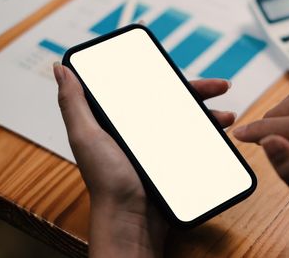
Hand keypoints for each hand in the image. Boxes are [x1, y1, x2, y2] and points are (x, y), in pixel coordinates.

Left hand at [53, 62, 234, 257]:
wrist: (132, 221)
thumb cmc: (106, 182)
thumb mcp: (86, 137)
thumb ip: (73, 104)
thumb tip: (61, 69)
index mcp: (121, 121)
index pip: (146, 89)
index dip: (165, 75)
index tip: (181, 68)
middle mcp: (142, 130)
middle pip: (174, 101)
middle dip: (199, 91)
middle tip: (220, 86)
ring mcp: (161, 146)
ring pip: (190, 120)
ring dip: (210, 113)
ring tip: (227, 115)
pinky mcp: (175, 161)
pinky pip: (196, 142)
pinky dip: (211, 135)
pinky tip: (222, 134)